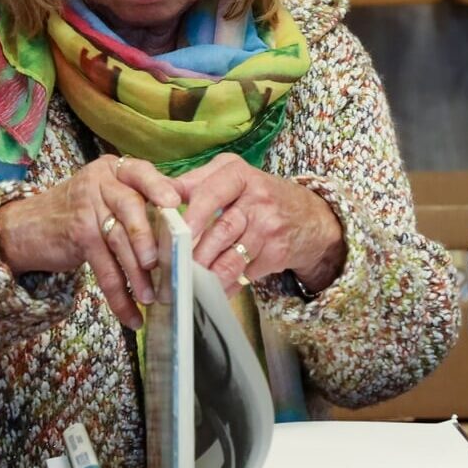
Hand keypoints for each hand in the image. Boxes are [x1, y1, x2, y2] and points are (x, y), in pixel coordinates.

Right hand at [0, 156, 182, 329]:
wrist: (24, 227)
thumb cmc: (79, 211)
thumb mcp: (108, 194)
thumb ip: (141, 199)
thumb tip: (185, 215)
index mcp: (114, 169)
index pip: (141, 172)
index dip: (159, 186)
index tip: (175, 202)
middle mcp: (100, 183)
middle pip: (131, 206)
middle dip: (148, 236)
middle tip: (161, 262)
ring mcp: (86, 209)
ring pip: (119, 242)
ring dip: (138, 274)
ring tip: (151, 298)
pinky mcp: (78, 237)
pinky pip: (105, 270)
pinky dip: (120, 296)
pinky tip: (132, 315)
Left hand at [176, 154, 345, 289]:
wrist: (312, 217)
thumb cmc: (259, 196)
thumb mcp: (233, 177)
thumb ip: (195, 182)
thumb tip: (155, 194)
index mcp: (239, 175)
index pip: (211, 192)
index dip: (192, 214)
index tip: (175, 232)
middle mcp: (258, 199)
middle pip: (221, 230)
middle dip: (195, 254)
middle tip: (172, 269)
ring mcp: (269, 228)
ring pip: (232, 258)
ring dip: (207, 275)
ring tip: (186, 286)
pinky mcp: (276, 254)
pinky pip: (244, 275)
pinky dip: (225, 286)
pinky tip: (211, 293)